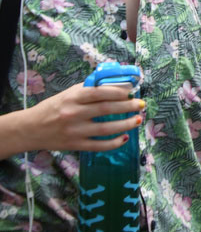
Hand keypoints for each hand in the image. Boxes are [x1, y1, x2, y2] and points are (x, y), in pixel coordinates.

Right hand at [19, 83, 142, 152]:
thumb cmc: (51, 108)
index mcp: (72, 98)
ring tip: (137, 119)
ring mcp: (75, 131)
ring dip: (125, 124)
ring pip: (105, 129)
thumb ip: (88, 90)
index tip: (132, 92)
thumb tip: (115, 85)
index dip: (119, 92)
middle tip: (141, 104)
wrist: (29, 129)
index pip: (100, 93)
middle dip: (127, 107)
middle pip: (106, 109)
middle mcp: (74, 114)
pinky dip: (113, 143)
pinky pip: (98, 146)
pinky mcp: (75, 145)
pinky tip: (124, 138)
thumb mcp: (67, 94)